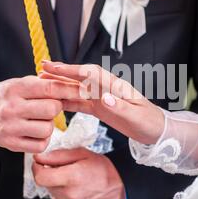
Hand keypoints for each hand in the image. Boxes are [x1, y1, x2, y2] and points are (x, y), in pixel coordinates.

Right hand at [0, 75, 78, 152]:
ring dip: (49, 124)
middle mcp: (11, 108)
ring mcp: (10, 128)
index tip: (84, 90)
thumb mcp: (21, 83)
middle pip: (51, 109)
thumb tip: (75, 86)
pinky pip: (40, 144)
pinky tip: (36, 131)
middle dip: (56, 107)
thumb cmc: (8, 96)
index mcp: (16, 88)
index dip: (70, 89)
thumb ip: (45, 84)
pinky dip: (43, 139)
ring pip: (47, 128)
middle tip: (49, 107)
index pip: (49, 88)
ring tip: (39, 119)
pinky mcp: (11, 144)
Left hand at [32, 148, 124, 198]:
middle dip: (50, 174)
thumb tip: (40, 156)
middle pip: (46, 184)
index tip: (40, 162)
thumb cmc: (103, 168)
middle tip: (63, 168)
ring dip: (57, 185)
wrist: (120, 185)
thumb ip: (58, 155)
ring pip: (52, 193)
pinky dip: (64, 194)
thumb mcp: (82, 154)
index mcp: (72, 177)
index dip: (37, 168)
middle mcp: (71, 194)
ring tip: (73, 178)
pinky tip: (76, 188)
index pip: (41, 177)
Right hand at [41, 62, 163, 143]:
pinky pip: (81, 101)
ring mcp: (102, 97)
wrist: (156, 130)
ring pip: (78, 88)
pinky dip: (67, 99)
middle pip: (81, 77)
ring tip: (43, 82)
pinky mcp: (101, 107)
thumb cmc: (149, 122)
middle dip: (62, 72)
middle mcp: (107, 88)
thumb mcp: (136, 117)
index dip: (72, 70)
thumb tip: (104, 98)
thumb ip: (120, 108)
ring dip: (61, 84)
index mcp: (115, 87)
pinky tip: (55, 100)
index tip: (55, 68)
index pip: (91, 74)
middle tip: (42, 68)